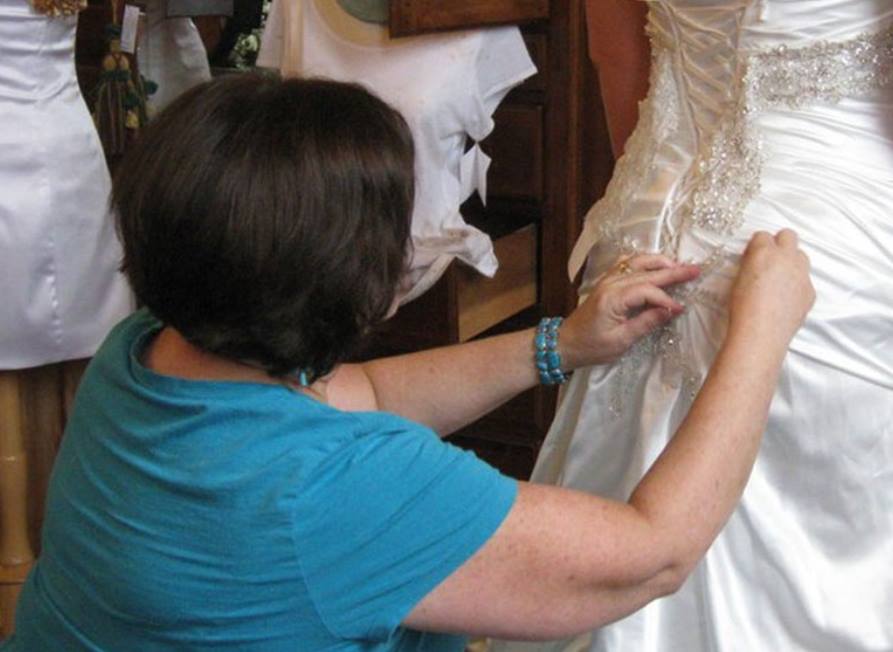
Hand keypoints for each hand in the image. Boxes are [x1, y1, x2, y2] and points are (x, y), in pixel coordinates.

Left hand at [560, 254, 700, 368]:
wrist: (565, 343)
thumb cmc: (591, 347)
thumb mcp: (621, 341)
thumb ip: (646, 323)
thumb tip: (670, 310)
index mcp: (613, 298)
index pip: (648, 291)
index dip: (666, 299)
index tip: (680, 309)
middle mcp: (610, 284)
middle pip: (646, 272)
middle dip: (673, 271)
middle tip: (695, 270)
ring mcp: (607, 280)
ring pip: (636, 262)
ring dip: (659, 262)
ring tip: (679, 265)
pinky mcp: (606, 282)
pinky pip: (626, 264)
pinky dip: (643, 262)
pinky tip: (654, 264)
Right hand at [728, 229, 814, 346]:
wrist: (761, 332)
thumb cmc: (743, 308)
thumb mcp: (738, 279)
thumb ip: (750, 264)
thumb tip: (755, 262)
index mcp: (765, 252)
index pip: (763, 235)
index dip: (757, 245)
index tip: (752, 254)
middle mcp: (787, 258)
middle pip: (789, 236)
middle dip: (779, 243)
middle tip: (769, 259)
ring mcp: (802, 274)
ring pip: (801, 256)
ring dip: (791, 261)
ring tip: (778, 279)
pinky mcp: (810, 291)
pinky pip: (805, 279)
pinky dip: (797, 284)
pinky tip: (785, 298)